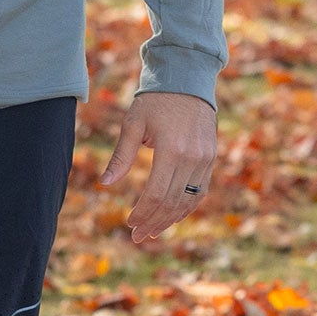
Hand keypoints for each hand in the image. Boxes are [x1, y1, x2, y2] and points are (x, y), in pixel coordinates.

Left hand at [99, 90, 217, 246]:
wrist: (187, 79)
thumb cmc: (155, 101)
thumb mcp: (133, 124)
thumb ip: (121, 156)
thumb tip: (105, 184)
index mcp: (171, 149)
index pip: (155, 193)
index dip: (142, 212)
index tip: (130, 223)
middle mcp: (192, 157)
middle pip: (171, 201)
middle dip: (154, 222)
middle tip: (139, 236)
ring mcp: (205, 158)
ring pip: (188, 200)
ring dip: (170, 219)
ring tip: (154, 232)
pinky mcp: (211, 157)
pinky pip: (200, 190)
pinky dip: (187, 206)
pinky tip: (173, 216)